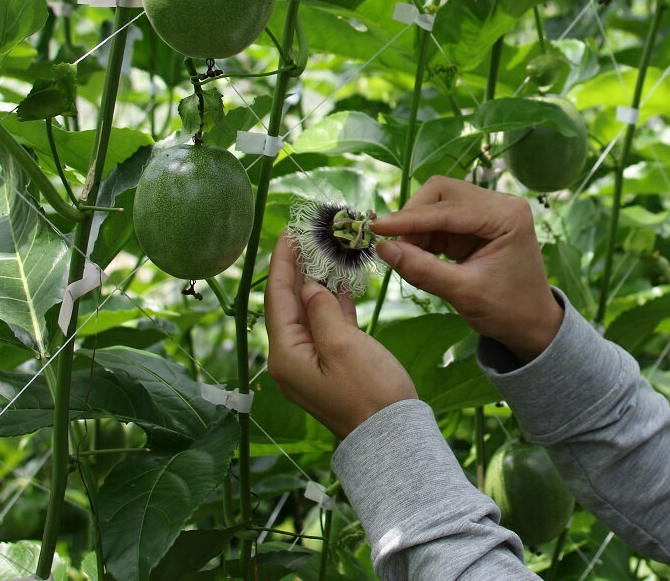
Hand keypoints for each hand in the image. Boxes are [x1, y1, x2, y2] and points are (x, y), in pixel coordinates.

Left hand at [264, 232, 416, 438]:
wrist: (392, 436)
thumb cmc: (368, 391)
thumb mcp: (343, 345)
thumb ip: (321, 311)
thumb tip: (309, 288)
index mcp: (285, 355)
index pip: (277, 298)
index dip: (282, 263)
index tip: (288, 233)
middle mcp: (292, 358)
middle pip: (289, 304)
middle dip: (297, 269)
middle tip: (305, 235)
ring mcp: (313, 363)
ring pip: (310, 313)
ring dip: (317, 282)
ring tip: (323, 250)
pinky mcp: (334, 365)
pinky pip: (327, 327)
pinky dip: (333, 304)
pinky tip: (340, 282)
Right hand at [371, 176, 562, 361]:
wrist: (532, 322)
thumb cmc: (508, 310)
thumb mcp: (464, 293)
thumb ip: (423, 270)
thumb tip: (382, 249)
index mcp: (507, 215)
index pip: (450, 208)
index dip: (410, 218)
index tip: (376, 228)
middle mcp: (500, 203)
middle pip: (442, 192)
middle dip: (413, 217)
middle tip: (392, 246)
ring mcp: (489, 210)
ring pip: (438, 202)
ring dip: (416, 226)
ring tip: (405, 254)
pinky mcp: (477, 222)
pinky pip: (442, 218)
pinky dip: (424, 233)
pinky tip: (416, 253)